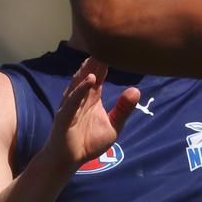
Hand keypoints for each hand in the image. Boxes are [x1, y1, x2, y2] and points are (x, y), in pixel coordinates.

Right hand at [43, 57, 140, 171]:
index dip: (106, 62)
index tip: (116, 46)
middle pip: (89, 74)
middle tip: (107, 42)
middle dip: (97, 61)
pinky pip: (73, 100)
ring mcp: (71, 105)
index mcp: (92, 97)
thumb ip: (123, 109)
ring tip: (98, 56)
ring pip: (79, 83)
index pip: (100, 75)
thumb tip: (136, 90)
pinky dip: (81, 89)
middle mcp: (80, 97)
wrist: (70, 160)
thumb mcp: (113, 126)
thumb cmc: (88, 142)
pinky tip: (90, 80)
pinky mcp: (65, 116)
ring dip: (89, 70)